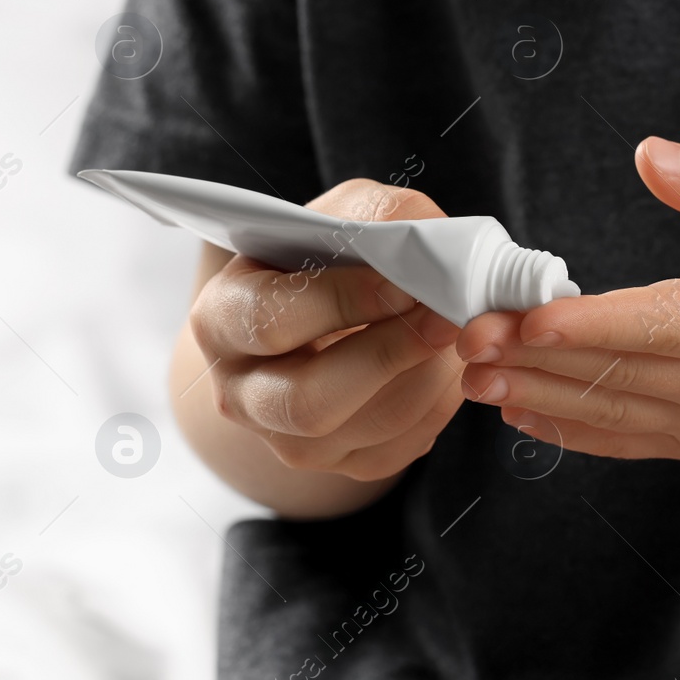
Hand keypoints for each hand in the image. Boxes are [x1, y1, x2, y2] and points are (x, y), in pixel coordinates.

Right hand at [190, 179, 464, 480]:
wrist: (323, 310)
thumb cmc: (330, 254)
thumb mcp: (343, 215)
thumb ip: (382, 217)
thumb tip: (432, 246)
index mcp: (221, 319)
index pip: (271, 321)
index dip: (342, 302)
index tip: (404, 282)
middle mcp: (239, 393)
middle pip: (308, 401)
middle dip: (390, 355)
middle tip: (447, 316)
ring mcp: (285, 440)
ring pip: (367, 427)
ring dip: (427, 377)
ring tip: (459, 330)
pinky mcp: (337, 464)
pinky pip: (398, 447)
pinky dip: (438, 403)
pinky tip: (446, 362)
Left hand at [455, 138, 679, 459]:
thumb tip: (649, 156)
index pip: (663, 327)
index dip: (587, 325)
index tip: (520, 318)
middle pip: (619, 375)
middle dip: (531, 357)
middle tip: (460, 336)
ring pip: (613, 414)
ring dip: (535, 394)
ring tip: (467, 376)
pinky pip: (628, 442)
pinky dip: (570, 430)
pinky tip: (520, 413)